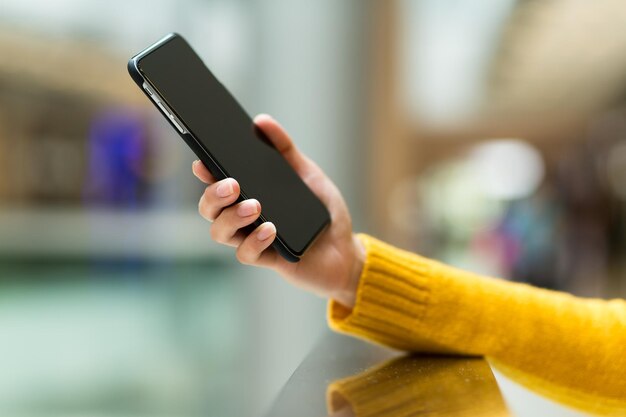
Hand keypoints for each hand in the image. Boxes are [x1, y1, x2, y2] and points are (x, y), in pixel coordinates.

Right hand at [193, 114, 363, 306]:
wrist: (346, 247)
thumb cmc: (323, 210)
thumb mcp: (307, 173)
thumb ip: (285, 149)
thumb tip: (261, 121)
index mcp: (249, 193)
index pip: (216, 182)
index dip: (205, 172)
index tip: (203, 162)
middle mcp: (244, 216)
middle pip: (209, 208)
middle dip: (213, 195)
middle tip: (233, 185)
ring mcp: (252, 238)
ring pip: (220, 232)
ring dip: (232, 218)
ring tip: (255, 206)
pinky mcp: (267, 259)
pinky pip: (246, 254)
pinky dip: (255, 241)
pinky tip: (271, 229)